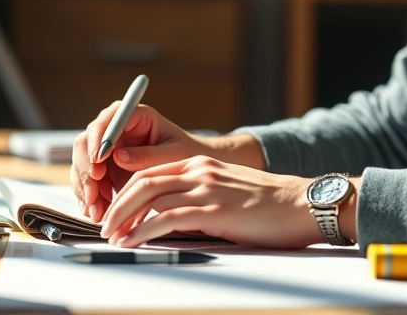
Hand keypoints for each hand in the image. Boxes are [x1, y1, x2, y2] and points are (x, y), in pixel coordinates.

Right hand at [71, 103, 214, 221]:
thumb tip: (118, 156)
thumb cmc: (187, 155)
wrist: (190, 171)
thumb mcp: (175, 155)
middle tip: (93, 193)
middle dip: (86, 169)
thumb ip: (149, 155)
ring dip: (85, 189)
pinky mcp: (103, 169)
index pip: (108, 120)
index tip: (98, 161)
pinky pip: (87, 182)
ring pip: (82, 165)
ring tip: (97, 212)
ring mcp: (106, 150)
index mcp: (135, 116)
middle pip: (86, 142)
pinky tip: (97, 214)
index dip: (98, 139)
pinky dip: (89, 199)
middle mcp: (115, 130)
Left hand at [98, 156, 325, 248]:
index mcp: (201, 164)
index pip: (151, 173)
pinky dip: (142, 231)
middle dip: (117, 205)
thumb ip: (199, 199)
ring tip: (112, 237)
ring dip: (124, 219)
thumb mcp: (227, 193)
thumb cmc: (269, 206)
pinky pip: (166, 218)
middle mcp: (199, 171)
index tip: (115, 213)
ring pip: (149, 198)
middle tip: (104, 226)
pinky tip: (131, 241)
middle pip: (142, 182)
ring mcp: (206, 188)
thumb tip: (171, 221)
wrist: (302, 204)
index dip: (126, 193)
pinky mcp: (213, 210)